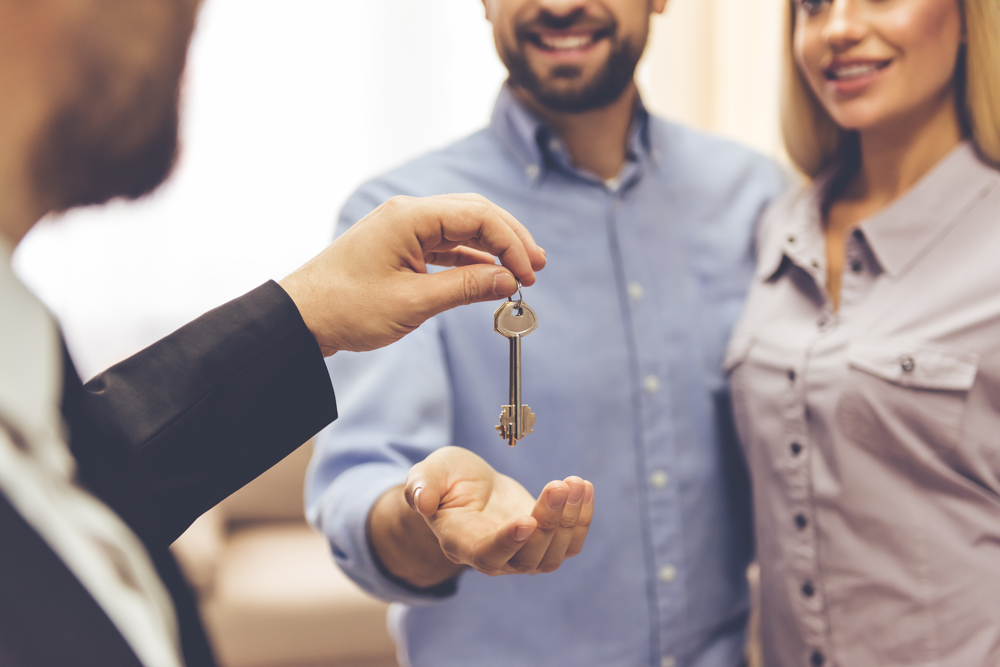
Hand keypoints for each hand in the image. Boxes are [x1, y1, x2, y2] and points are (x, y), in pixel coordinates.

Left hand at [279, 193, 545, 355]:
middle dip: (510, 239)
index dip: (511, 244)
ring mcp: (404, 228)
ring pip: (463, 227)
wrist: (303, 318)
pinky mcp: (401, 245)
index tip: (529, 275)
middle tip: (538, 266)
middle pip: (475, 213)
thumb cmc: (348, 307)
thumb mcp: (414, 302)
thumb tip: (509, 281)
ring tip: (522, 271)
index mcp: (410, 217)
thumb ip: (467, 287)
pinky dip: (471, 258)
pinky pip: (446, 244)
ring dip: (493, 248)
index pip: (478, 216)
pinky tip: (491, 274)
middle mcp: (409, 213)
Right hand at [405, 447, 593, 577]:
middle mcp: (494, 557)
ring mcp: (521, 554)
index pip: (487, 555)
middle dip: (549, 522)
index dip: (508, 543)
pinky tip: (584, 488)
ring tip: (575, 483)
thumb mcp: (427, 474)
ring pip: (553, 554)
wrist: (467, 488)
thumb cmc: (444, 480)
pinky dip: (582, 519)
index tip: (527, 521)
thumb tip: (421, 501)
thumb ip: (421, 487)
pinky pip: (569, 543)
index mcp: (462, 543)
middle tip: (559, 485)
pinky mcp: (543, 542)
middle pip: (528, 558)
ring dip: (570, 521)